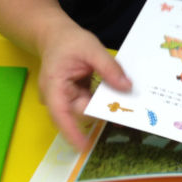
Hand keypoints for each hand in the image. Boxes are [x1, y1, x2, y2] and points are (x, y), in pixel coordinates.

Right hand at [36, 20, 131, 148]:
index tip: (85, 146)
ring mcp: (66, 97)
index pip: (60, 114)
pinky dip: (103, 99)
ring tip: (126, 106)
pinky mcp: (75, 95)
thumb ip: (108, 68)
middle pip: (80, 111)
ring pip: (88, 107)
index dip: (72, 132)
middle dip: (102, 112)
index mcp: (54, 86)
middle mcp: (57, 97)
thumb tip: (126, 88)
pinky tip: (118, 95)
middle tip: (127, 114)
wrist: (56, 34)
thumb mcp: (91, 48)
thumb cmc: (68, 40)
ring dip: (105, 105)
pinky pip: (91, 101)